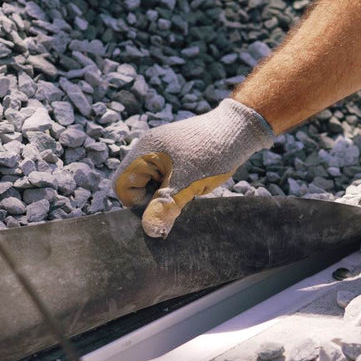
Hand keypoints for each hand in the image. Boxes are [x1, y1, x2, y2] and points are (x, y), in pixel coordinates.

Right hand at [112, 99, 273, 237]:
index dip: (138, 203)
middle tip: (179, 199)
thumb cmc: (212, 153)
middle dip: (155, 198)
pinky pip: (167, 176)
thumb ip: (165, 208)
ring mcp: (162, 150)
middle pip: (136, 185)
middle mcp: (148, 149)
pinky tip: (194, 184)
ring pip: (154, 183)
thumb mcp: (187, 185)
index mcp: (143, 152)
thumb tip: (150, 231)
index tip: (162, 207)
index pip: (122, 186)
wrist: (239, 129)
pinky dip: (177, 185)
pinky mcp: (176, 154)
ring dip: (168, 193)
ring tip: (189, 189)